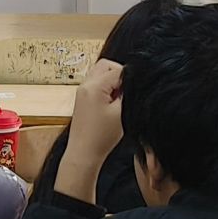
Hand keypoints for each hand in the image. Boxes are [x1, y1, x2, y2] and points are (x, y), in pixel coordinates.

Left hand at [53, 59, 123, 204]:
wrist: (84, 152)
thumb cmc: (101, 137)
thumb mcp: (121, 113)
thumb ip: (128, 93)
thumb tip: (133, 81)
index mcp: (94, 86)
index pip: (117, 70)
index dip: (130, 78)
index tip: (136, 89)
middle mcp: (85, 85)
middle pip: (106, 65)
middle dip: (120, 74)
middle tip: (127, 91)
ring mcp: (82, 91)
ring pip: (101, 73)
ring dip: (112, 81)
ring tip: (119, 99)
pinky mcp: (82, 98)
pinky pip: (96, 83)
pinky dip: (106, 87)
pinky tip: (112, 103)